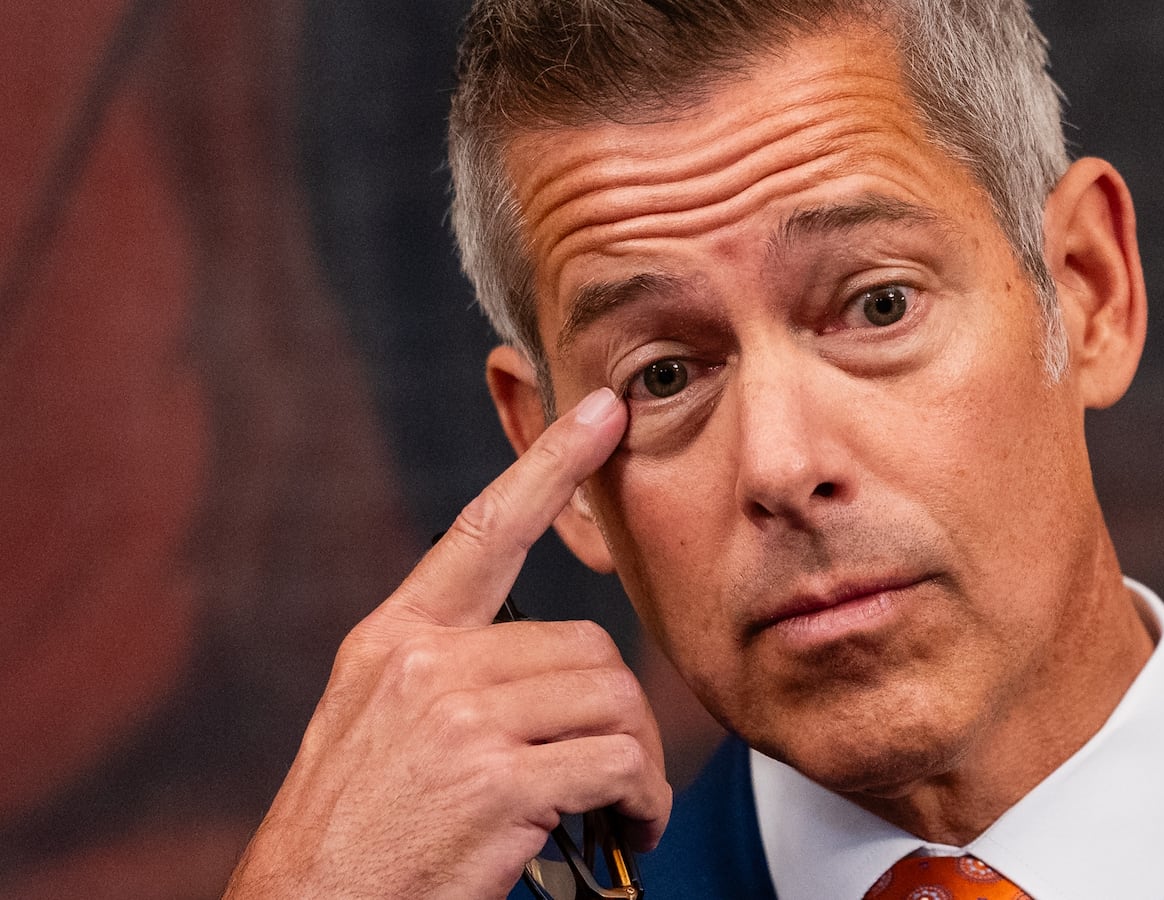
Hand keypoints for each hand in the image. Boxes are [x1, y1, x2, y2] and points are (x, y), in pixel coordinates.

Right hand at [224, 388, 666, 899]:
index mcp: (394, 642)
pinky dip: (642, 802)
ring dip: (637, 761)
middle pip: (587, 643)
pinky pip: (619, 763)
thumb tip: (543, 663)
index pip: (483, 530)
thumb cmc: (354, 838)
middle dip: (618, 710)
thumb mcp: (375, 728)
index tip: (601, 413)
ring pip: (611, 700)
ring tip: (620, 808)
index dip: (548, 464)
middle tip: (618, 770)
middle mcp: (424, 666)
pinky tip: (626, 833)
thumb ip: (445, 674)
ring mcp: (459, 719)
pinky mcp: (497, 781)